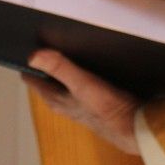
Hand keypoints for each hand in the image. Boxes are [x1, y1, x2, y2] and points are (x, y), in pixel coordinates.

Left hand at [24, 49, 140, 154]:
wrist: (137, 128)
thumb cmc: (109, 109)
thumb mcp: (83, 83)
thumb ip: (59, 68)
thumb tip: (32, 55)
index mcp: (53, 99)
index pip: (30, 76)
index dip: (28, 59)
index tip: (30, 40)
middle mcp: (62, 102)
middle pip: (46, 76)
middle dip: (46, 58)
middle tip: (51, 36)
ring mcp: (77, 103)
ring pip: (63, 79)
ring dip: (65, 64)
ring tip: (70, 42)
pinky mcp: (92, 102)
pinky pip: (80, 82)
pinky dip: (81, 70)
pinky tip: (91, 59)